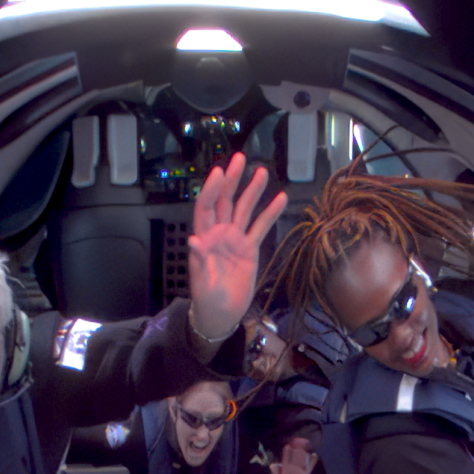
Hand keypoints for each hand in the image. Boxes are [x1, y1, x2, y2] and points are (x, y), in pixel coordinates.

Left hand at [187, 153, 288, 341]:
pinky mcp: (249, 248)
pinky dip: (270, 213)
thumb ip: (200, 260)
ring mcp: (235, 239)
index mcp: (204, 239)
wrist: (222, 314)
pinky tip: (280, 198)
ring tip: (262, 171)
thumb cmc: (208, 299)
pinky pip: (260, 227)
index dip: (212, 190)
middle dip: (232, 180)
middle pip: (226, 201)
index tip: (219, 172)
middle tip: (240, 158)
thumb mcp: (203, 282)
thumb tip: (193, 241)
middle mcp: (219, 233)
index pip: (207, 208)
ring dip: (253, 191)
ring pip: (244, 210)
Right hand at [271, 437, 312, 473]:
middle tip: (298, 440)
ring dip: (304, 451)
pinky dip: (313, 461)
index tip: (288, 445)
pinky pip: (310, 467)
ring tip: (305, 443)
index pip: (286, 459)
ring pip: (303, 459)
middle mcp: (294, 471)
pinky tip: (314, 454)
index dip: (287, 451)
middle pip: (296, 457)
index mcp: (285, 472)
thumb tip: (274, 464)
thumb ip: (276, 473)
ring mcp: (301, 473)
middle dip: (297, 448)